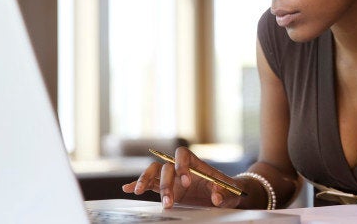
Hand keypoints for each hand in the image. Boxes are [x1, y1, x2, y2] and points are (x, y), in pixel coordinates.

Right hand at [122, 147, 243, 208]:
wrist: (225, 194)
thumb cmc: (228, 189)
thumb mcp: (229, 192)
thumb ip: (223, 193)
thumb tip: (216, 197)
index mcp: (195, 163)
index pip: (182, 154)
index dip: (181, 165)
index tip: (186, 182)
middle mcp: (180, 167)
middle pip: (166, 167)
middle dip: (166, 184)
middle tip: (169, 202)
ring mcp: (172, 178)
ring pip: (153, 172)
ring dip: (145, 180)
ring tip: (138, 192)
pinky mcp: (167, 188)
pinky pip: (149, 184)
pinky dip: (137, 184)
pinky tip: (126, 189)